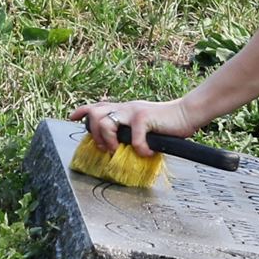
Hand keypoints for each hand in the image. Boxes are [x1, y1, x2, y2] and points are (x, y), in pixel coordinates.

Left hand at [70, 98, 198, 156]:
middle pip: (95, 114)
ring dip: (109, 140)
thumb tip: (119, 144)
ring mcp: (134, 111)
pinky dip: (140, 149)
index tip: (72, 117)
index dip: (82, 111)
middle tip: (106, 147)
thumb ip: (129, 129)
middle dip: (94, 134)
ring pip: (105, 122)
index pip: (97, 106)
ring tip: (119, 150)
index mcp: (124, 108)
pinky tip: (147, 152)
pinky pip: (134, 138)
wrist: (186, 114)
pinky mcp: (144, 117)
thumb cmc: (166, 123)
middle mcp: (125, 107)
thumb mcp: (142, 124)